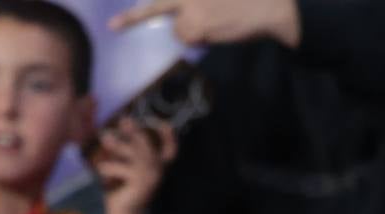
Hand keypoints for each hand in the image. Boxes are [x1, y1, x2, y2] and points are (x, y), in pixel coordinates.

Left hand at [90, 117, 175, 213]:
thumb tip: (118, 126)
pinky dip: (110, 167)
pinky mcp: (140, 184)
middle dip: (135, 131)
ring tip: (105, 138)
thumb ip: (126, 150)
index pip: (170, 149)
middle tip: (124, 119)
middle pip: (147, 145)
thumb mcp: (125, 167)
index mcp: (159, 167)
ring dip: (118, 145)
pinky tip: (100, 167)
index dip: (168, 135)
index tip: (161, 121)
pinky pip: (123, 169)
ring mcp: (151, 177)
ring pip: (134, 154)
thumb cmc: (122, 191)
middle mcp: (158, 171)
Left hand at [106, 0, 301, 46]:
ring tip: (218, 22)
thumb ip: (200, 4)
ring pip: (179, 28)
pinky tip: (218, 30)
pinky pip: (189, 38)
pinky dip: (201, 39)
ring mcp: (190, 7)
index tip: (117, 22)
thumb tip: (182, 21)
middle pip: (160, 8)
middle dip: (133, 18)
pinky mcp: (195, 24)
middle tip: (113, 27)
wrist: (272, 6)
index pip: (163, 1)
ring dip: (194, 30)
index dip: (141, 11)